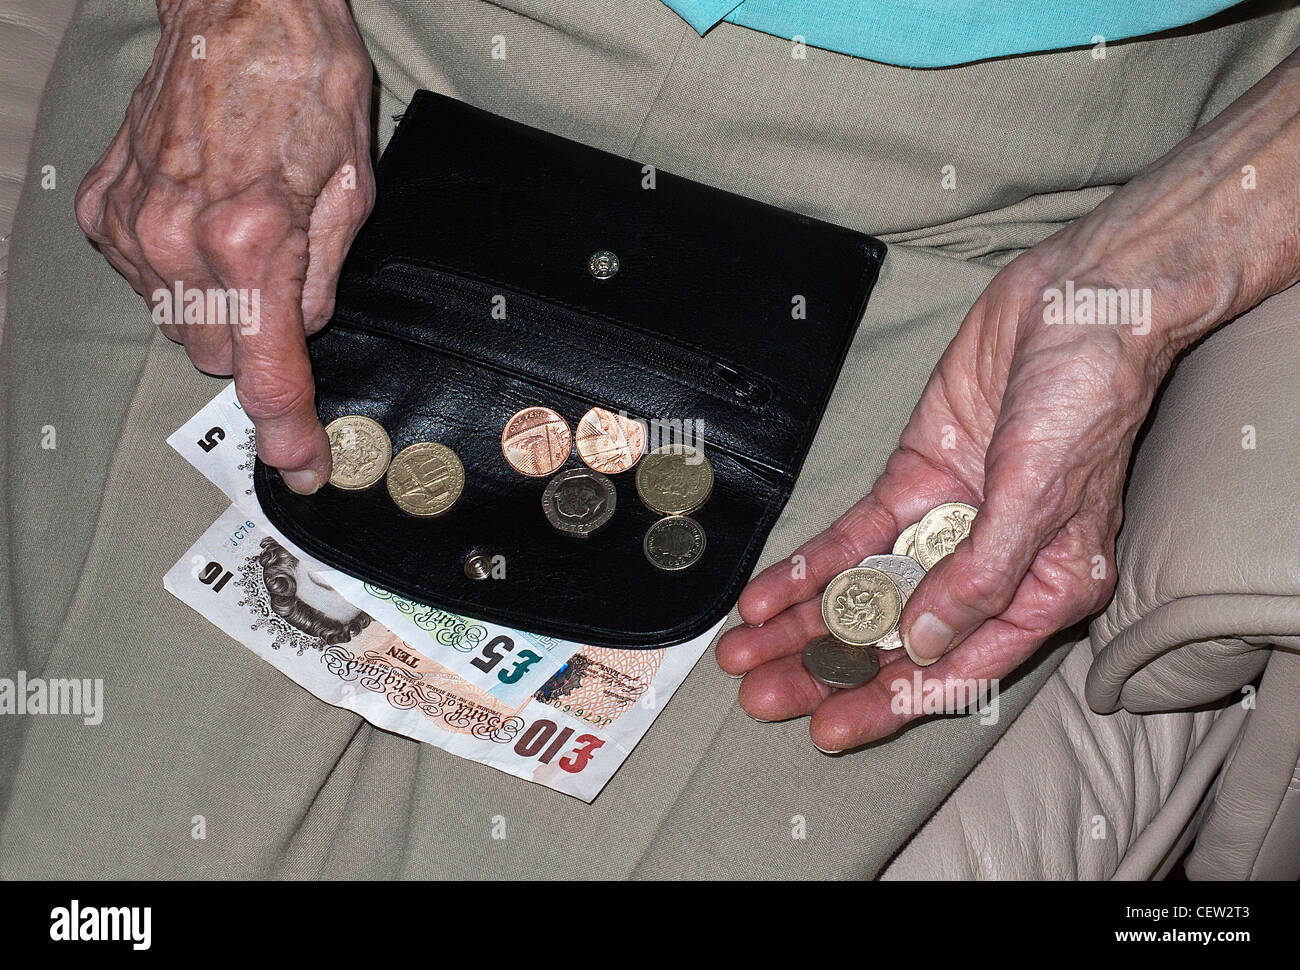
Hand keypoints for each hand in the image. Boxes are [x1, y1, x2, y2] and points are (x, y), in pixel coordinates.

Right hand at [74, 0, 374, 491]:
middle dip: (259, 337)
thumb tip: (300, 333)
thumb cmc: (305, 82)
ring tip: (243, 228)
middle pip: (221, 355)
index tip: (302, 465)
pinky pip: (143, 281)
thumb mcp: (353, 189)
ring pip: (180, 322)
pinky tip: (201, 218)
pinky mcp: (102, 208)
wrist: (238, 8)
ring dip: (217, 303)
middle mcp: (178, 241)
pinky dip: (177, 269)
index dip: (291, 428)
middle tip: (281, 275)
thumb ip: (323, 280)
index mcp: (251, 240)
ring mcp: (130, 226)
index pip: (269, 370)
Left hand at [716, 44, 1299, 751]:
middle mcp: (988, 568)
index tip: (828, 730)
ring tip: (742, 655)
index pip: (957, 670)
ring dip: (804, 624)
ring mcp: (946, 525)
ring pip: (864, 592)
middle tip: (760, 697)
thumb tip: (925, 641)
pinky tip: (763, 594)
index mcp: (1041, 590)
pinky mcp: (913, 482)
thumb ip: (983, 574)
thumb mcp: (1042, 496)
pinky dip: (809, 565)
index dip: (891, 704)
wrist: (1076, 304)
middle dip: (829, 669)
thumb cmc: (1086, 400)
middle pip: (897, 639)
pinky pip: (852, 535)